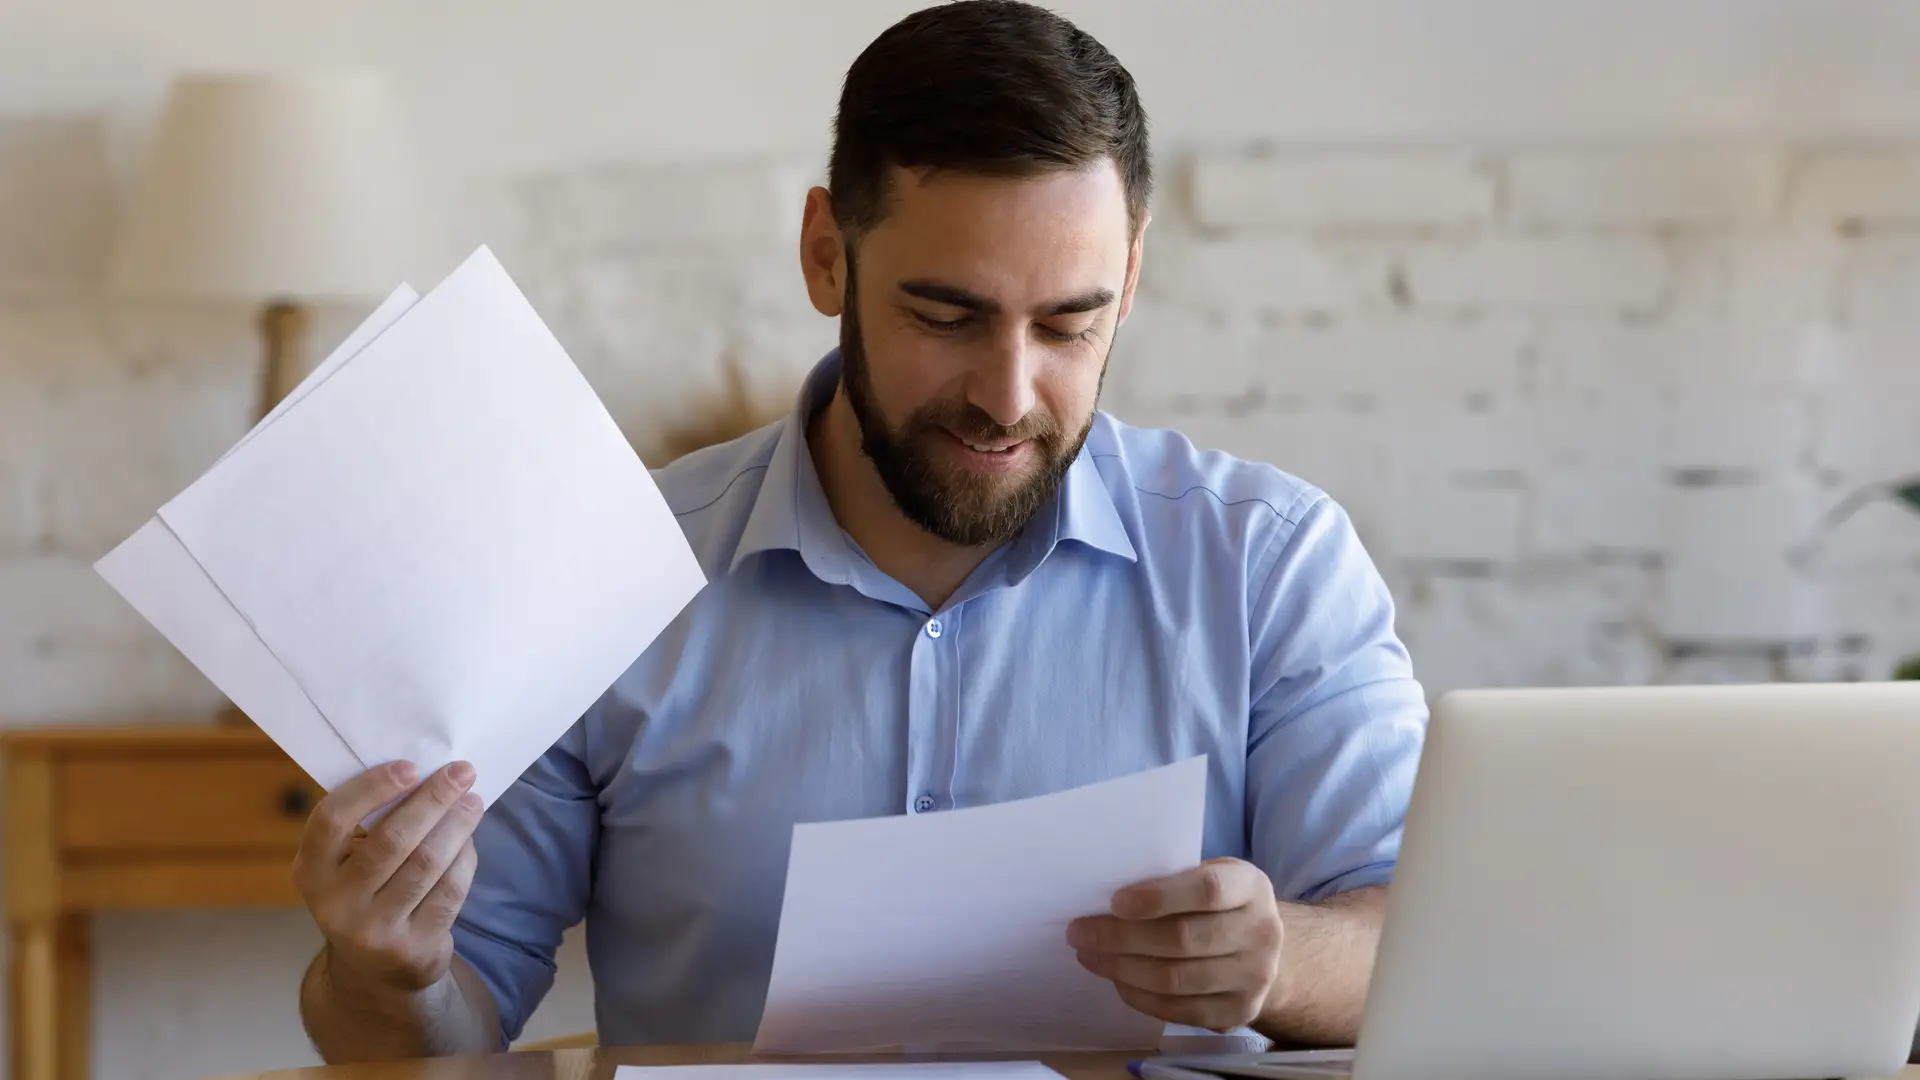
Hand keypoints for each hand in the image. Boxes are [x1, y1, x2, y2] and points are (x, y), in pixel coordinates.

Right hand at [291, 760, 484, 995]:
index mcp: (311, 871)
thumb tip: (427, 774)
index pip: (331, 820)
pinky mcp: (411, 948)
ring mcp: (373, 931)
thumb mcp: (347, 865)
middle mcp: (334, 904)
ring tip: (473, 802)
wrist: (374, 971)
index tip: (410, 766)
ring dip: (457, 825)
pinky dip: (464, 859)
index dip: (371, 789)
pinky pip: (449, 891)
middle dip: (432, 800)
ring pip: (425, 864)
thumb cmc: (365, 893)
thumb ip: (369, 825)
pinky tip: (469, 841)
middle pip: (391, 840)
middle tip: (462, 771)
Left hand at [1068, 857, 1283, 1032]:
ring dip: (1123, 969)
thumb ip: (1173, 881)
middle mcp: (1262, 933)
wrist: (1262, 949)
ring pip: (1177, 979)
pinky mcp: (1240, 1013)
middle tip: (1080, 933)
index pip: (1207, 891)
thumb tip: (1104, 896)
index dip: (1159, 897)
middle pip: (1183, 939)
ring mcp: (1254, 978)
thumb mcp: (1210, 875)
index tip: (1114, 902)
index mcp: (1251, 887)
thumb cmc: (1220, 904)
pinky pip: (1181, 1011)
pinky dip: (1142, 997)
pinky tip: (1118, 981)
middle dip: (1122, 937)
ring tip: (1090, 956)